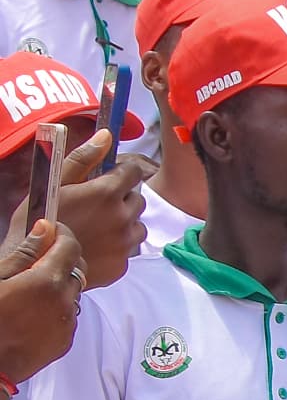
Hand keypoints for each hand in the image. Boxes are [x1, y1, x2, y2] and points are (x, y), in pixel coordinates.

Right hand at [0, 219, 83, 383]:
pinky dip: (57, 307)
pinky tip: (32, 310)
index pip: (70, 247)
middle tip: (37, 258)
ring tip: (30, 287)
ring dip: (59, 284)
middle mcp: (64, 303)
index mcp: (46, 282)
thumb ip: (24, 253)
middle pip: (77, 269)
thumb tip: (44, 231)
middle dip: (62, 259)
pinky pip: (69, 316)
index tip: (50, 230)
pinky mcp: (65, 342)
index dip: (61, 234)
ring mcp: (67, 324)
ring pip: (74, 294)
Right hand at [55, 129, 150, 290]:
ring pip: (139, 225)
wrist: (35, 262)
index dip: (122, 173)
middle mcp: (122, 217)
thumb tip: (106, 135)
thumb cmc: (39, 217)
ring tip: (98, 227)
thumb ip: (83, 158)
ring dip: (124, 223)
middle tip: (98, 205)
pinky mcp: (124, 264)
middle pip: (138, 199)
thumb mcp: (54, 182)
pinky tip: (97, 245)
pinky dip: (119, 245)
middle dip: (122, 199)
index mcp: (106, 192)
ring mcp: (125, 243)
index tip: (111, 177)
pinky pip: (131, 249)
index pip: (133, 172)